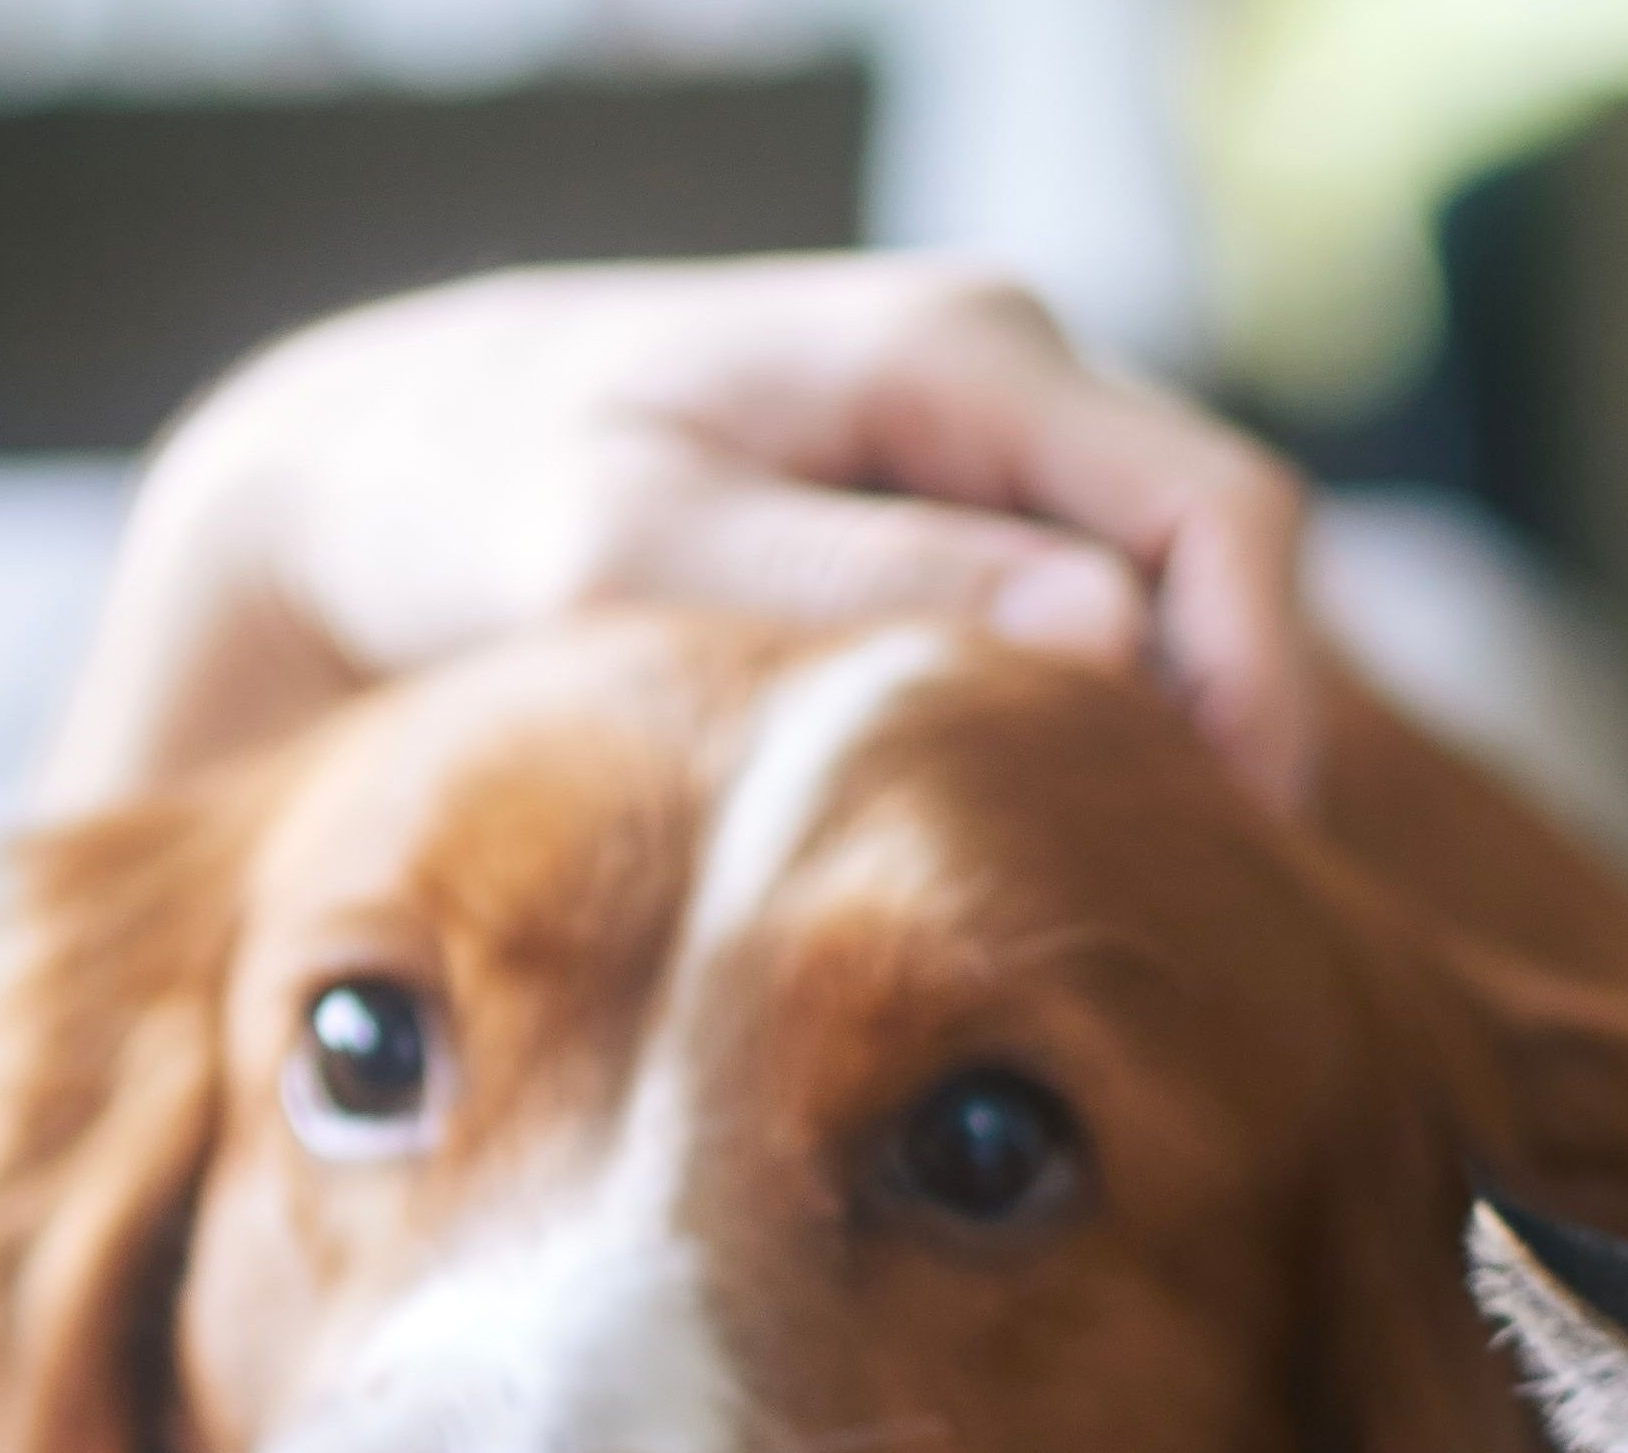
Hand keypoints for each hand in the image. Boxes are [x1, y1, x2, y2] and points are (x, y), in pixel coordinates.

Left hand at [40, 254, 1317, 816]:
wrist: (371, 476)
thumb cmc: (472, 503)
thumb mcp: (625, 547)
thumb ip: (856, 580)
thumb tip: (1102, 633)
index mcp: (952, 353)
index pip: (1217, 514)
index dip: (1256, 689)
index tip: (1220, 859)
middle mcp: (998, 379)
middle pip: (1216, 567)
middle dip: (1222, 739)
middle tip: (1171, 925)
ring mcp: (978, 453)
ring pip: (1156, 611)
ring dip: (1149, 754)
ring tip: (1102, 914)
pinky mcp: (941, 527)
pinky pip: (1071, 633)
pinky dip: (1071, 745)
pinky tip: (1020, 863)